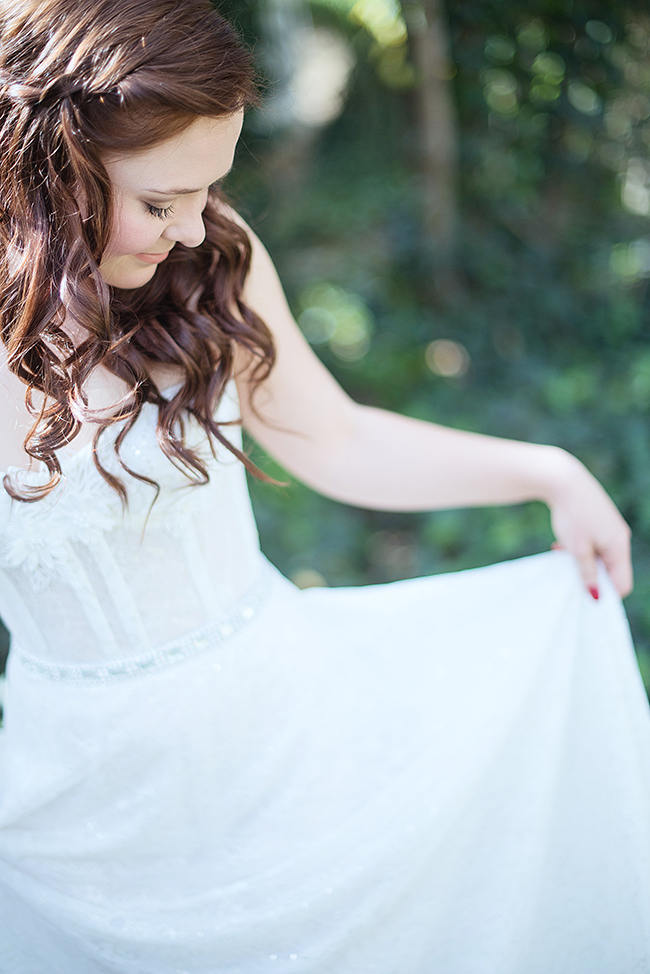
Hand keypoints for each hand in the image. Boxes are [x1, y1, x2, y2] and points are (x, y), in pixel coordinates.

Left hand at [542, 450, 632, 598]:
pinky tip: (560, 546)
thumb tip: (596, 597)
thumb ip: (587, 574)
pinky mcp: (598, 521)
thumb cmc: (572, 514)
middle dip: (592, 577)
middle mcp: (619, 537)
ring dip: (583, 563)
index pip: (622, 582)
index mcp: (619, 546)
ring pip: (599, 557)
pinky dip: (579, 549)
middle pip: (611, 570)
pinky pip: (593, 544)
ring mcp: (609, 528)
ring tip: (563, 558)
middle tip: (569, 578)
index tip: (584, 596)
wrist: (563, 479)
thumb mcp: (578, 549)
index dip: (606, 593)